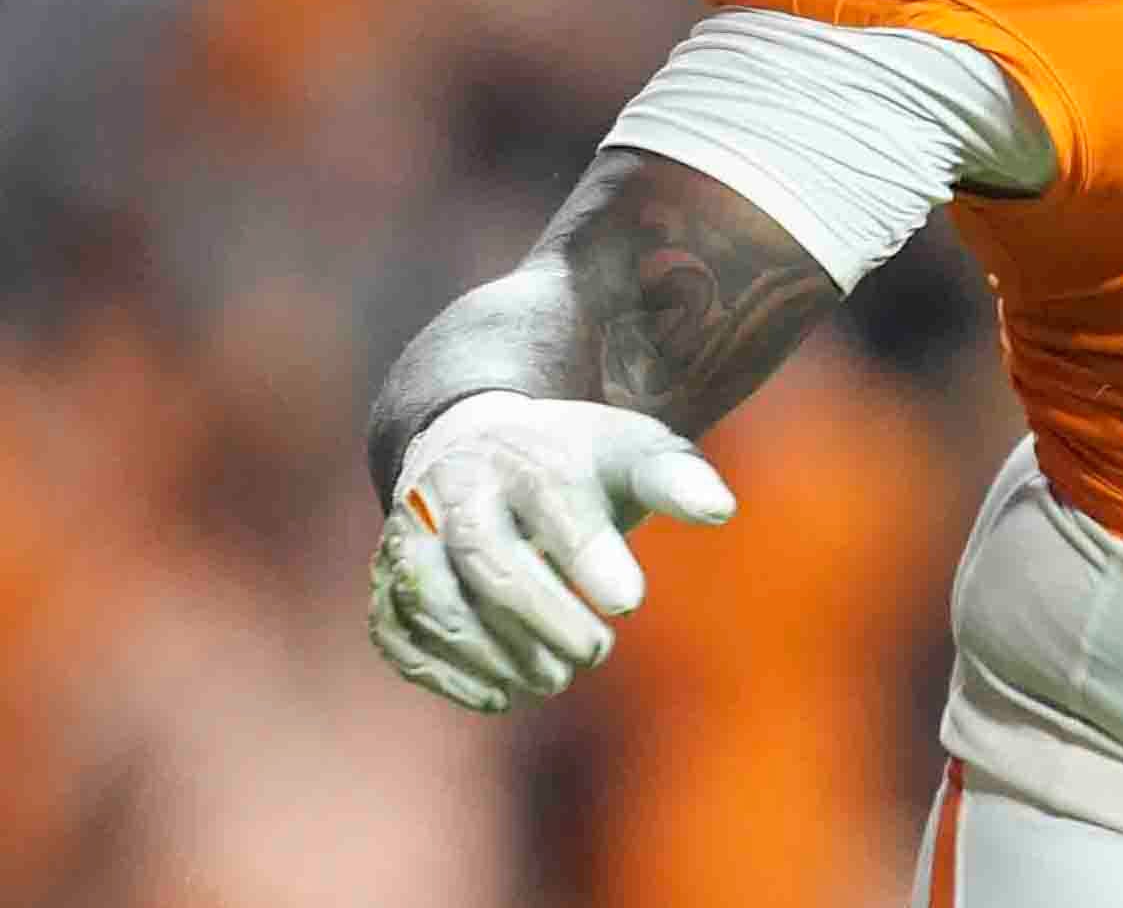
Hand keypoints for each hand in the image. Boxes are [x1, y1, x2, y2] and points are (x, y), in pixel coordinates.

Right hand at [365, 392, 738, 714]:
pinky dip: (441, 671)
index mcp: (523, 453)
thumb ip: (675, 479)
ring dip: (490, 650)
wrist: (478, 443)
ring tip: (552, 680)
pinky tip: (497, 696)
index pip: (553, 502)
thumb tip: (720, 510)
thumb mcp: (631, 452)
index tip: (630, 604)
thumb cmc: (573, 460)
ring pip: (433, 597)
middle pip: (485, 554)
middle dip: (540, 613)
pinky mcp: (386, 580)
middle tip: (595, 654)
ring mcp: (409, 535)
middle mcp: (453, 491)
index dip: (588, 554)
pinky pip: (396, 631)